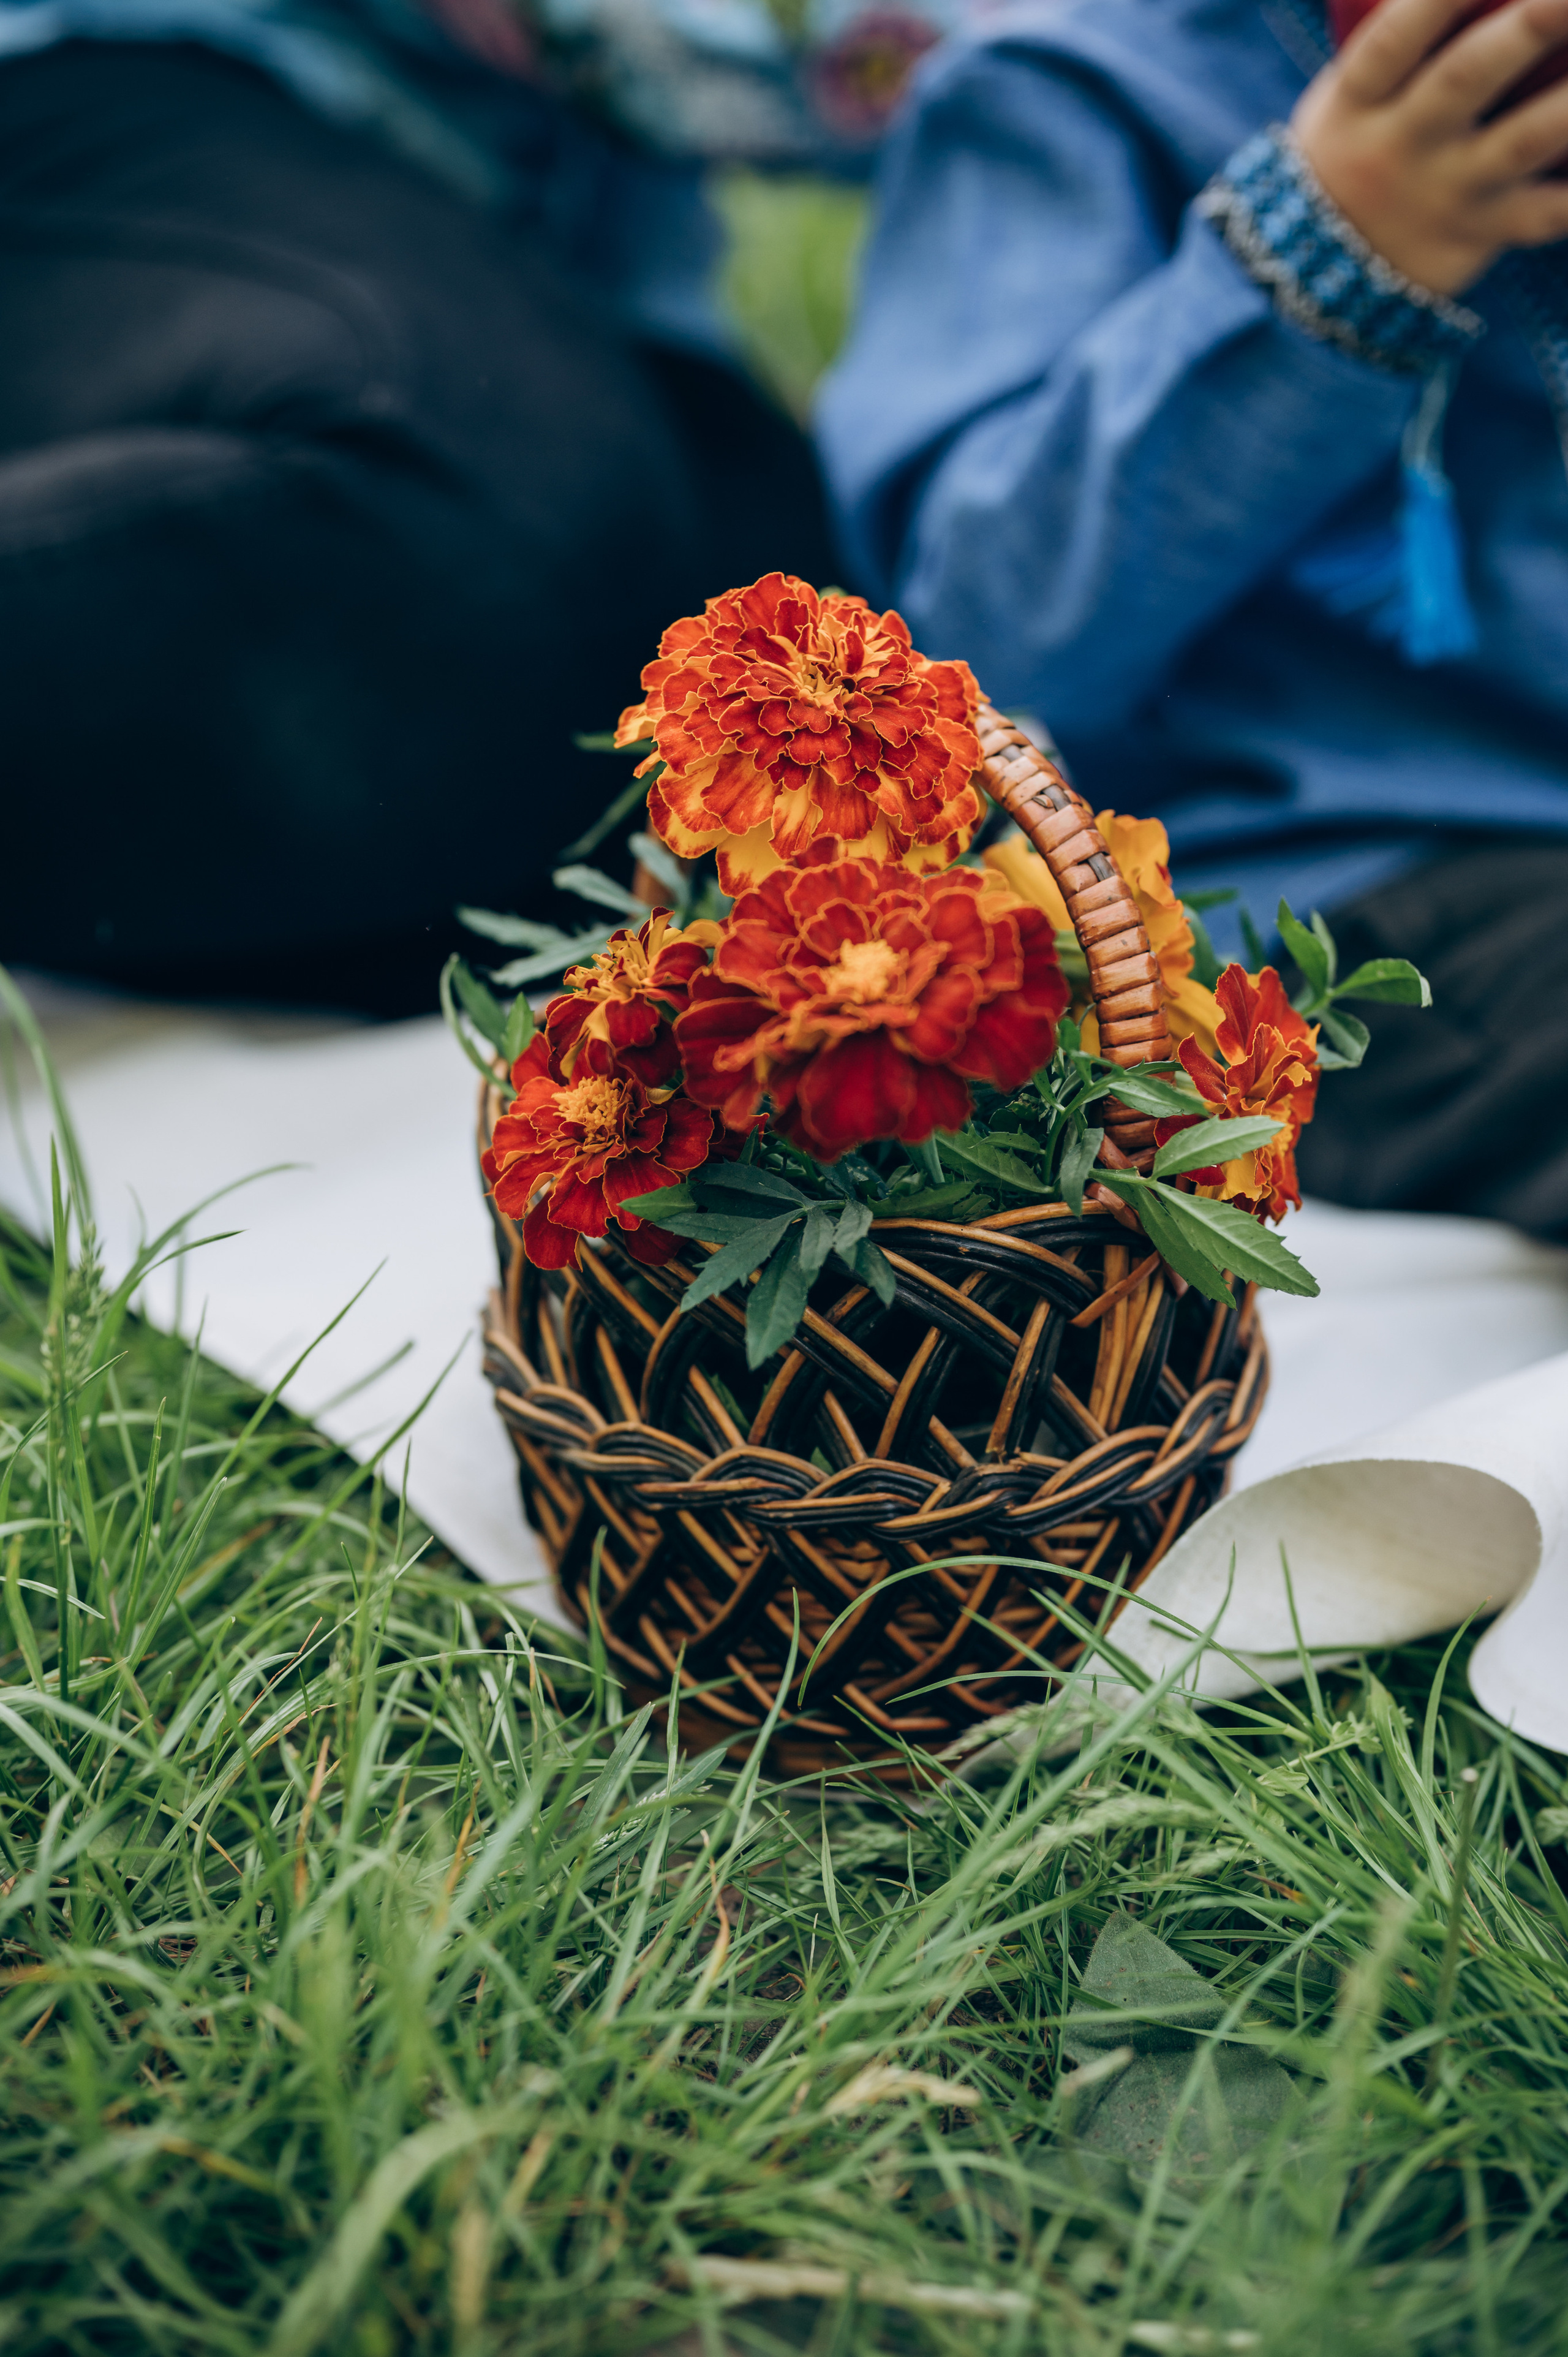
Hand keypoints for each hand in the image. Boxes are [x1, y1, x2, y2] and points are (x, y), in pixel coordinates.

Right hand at [1292, 0, 1567, 291]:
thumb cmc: (1353, 149)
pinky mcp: (1483, 232)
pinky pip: (1547, 214)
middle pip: (1466, 78)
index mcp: (1359, 103)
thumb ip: (1401, 43)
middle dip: (1526, 28)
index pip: (1394, 39)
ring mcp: (1446, 192)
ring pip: (1522, 141)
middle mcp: (1401, 147)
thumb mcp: (1347, 97)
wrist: (1322, 270)